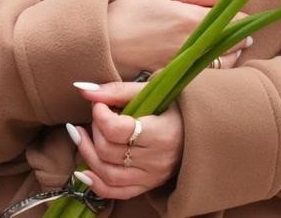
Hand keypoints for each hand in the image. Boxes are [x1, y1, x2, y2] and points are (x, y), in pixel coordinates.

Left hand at [67, 81, 182, 199]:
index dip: (100, 115)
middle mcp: (157, 160)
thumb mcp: (150, 91)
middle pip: (108, 151)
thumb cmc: (173, 106)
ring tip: (82, 135)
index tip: (99, 104)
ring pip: (107, 173)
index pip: (117, 131)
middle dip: (94, 130)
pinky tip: (83, 169)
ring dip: (87, 153)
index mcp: (162, 134)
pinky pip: (116, 192)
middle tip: (97, 116)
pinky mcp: (147, 186)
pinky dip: (95, 183)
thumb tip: (83, 89)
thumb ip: (116, 90)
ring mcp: (152, 177)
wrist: (198, 128)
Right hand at [105, 0, 247, 76]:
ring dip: (230, 58)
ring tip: (226, 50)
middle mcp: (190, 44)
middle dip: (239, 40)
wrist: (97, 44)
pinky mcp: (175, 80)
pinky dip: (212, 72)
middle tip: (239, 35)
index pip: (232, 21)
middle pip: (233, 46)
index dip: (243, 19)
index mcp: (188, 18)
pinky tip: (207, 65)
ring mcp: (183, 65)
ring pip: (222, 65)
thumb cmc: (125, 14)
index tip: (243, 18)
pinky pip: (204, 78)